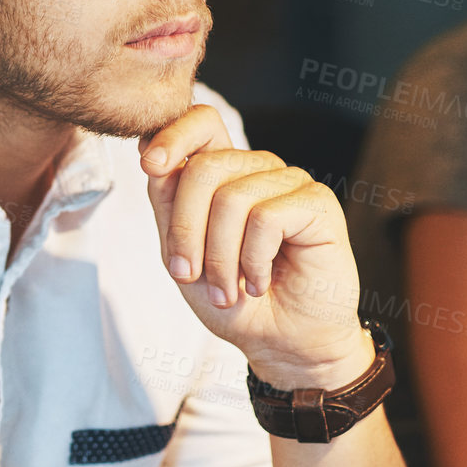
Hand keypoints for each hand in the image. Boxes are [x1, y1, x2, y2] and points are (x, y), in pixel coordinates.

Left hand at [138, 105, 371, 389]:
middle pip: (204, 167)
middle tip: (192, 276)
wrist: (282, 344)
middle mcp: (258, 169)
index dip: (172, 135)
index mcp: (225, 172)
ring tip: (231, 289)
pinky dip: (253, 260)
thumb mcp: (183, 254)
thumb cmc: (235, 300)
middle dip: (187, 231)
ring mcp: (290, 182)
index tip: (149, 165)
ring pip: (232, 198)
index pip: (201, 122)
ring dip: (221, 258)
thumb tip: (153, 157)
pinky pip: (266, 218)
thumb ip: (169, 204)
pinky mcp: (317, 203)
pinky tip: (260, 282)